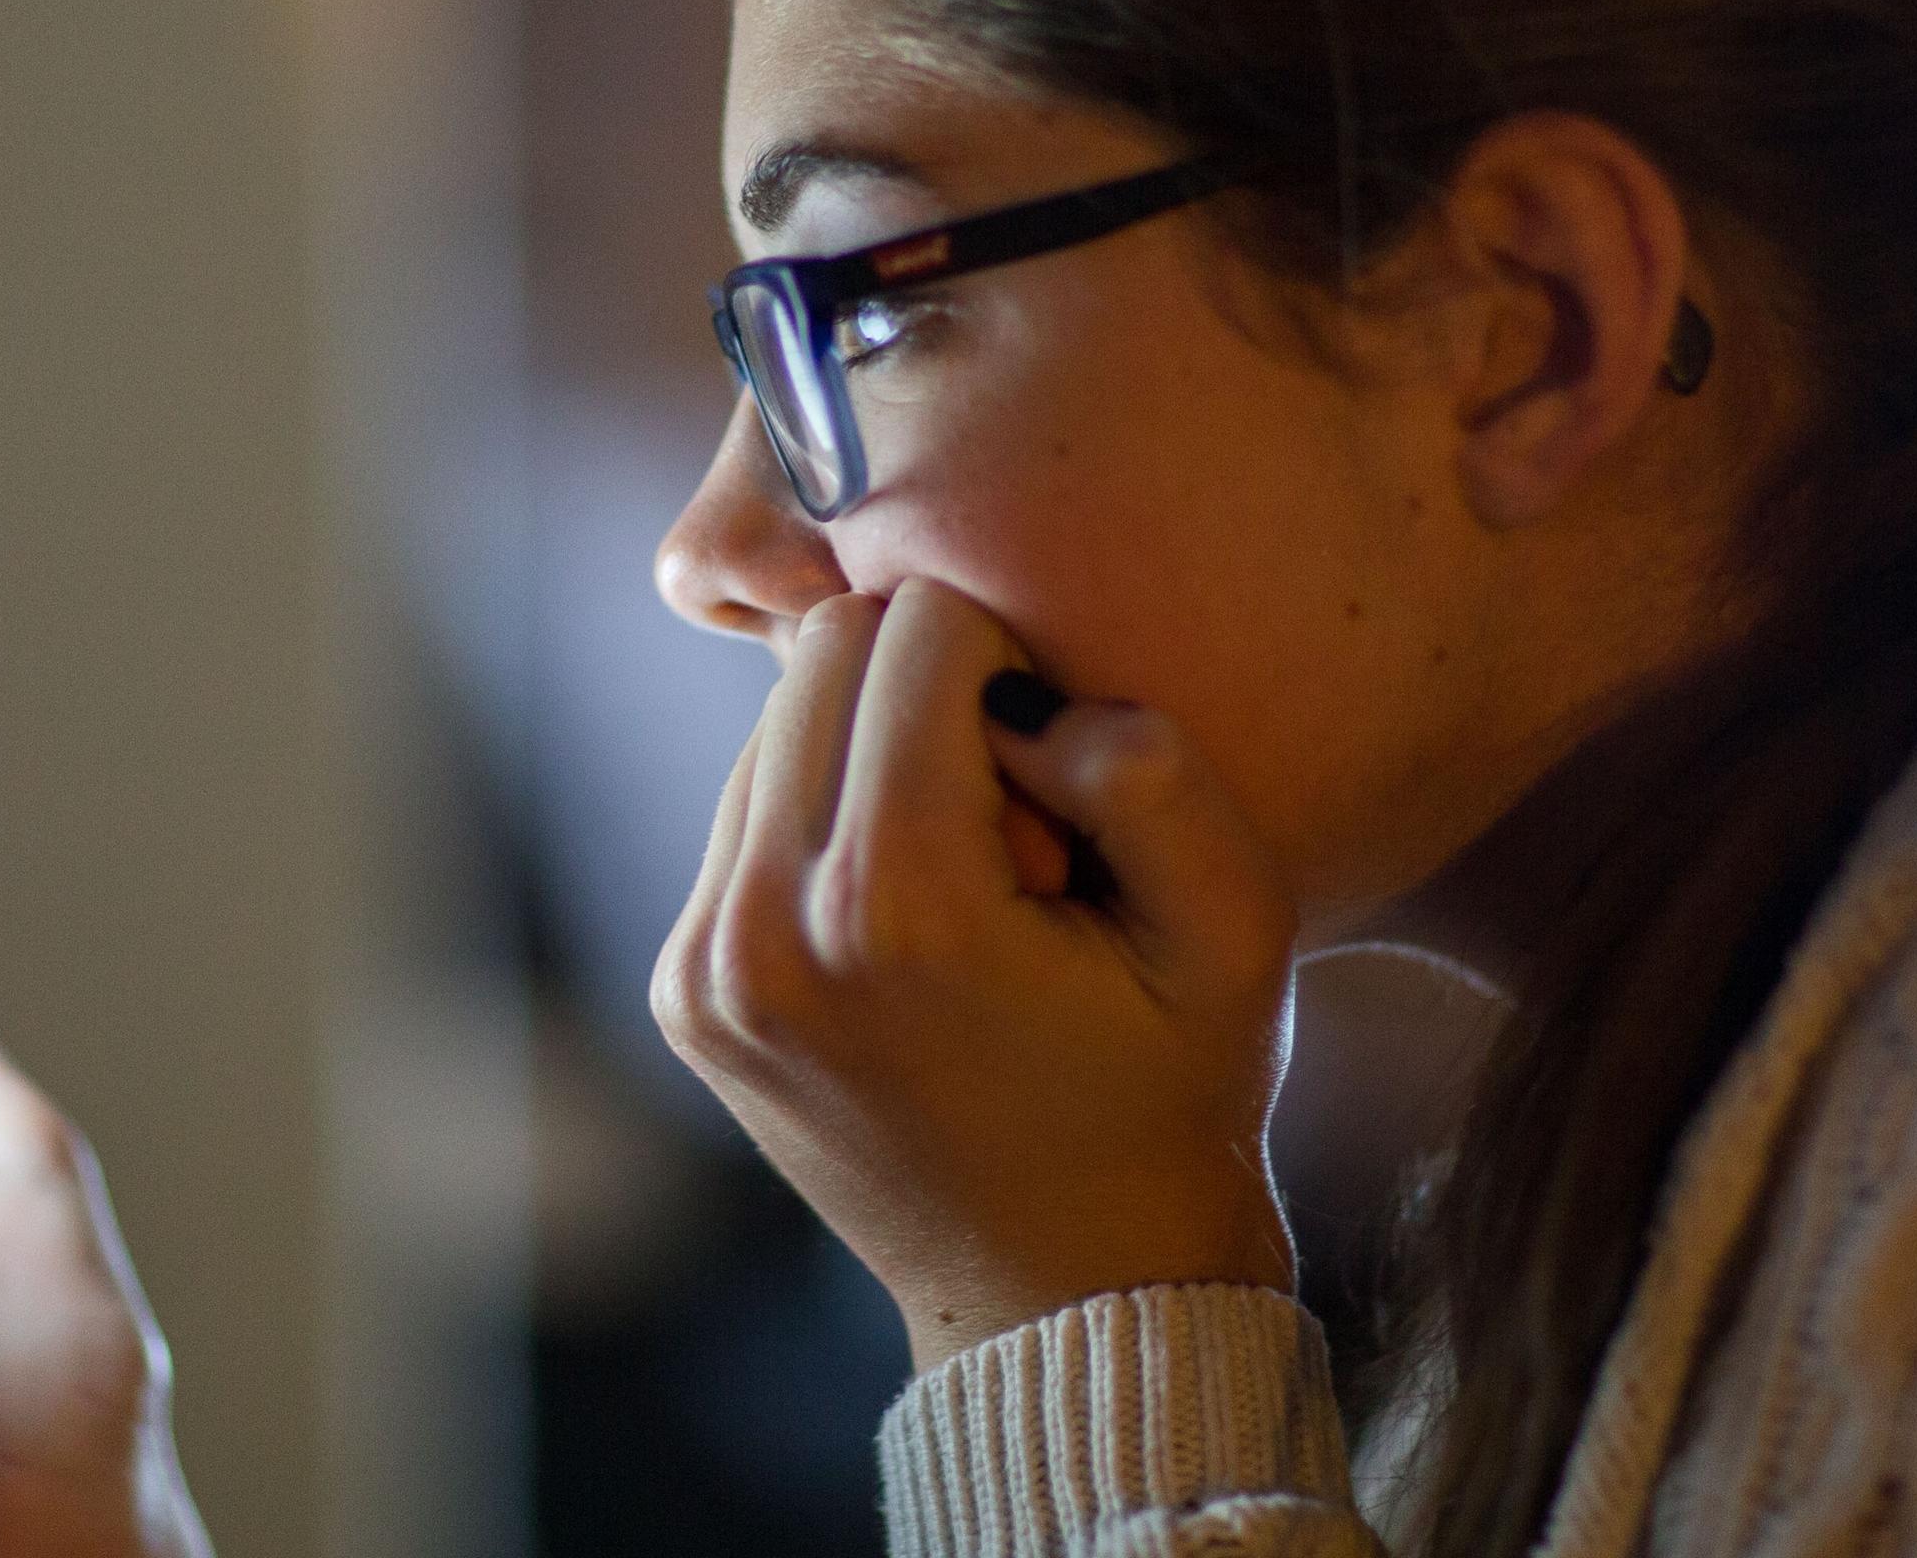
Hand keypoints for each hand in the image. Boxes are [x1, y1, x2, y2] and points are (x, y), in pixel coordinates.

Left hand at [652, 579, 1300, 1369]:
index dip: (1014, 670)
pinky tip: (906, 926)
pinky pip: (744, 815)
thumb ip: (1146, 767)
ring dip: (869, 757)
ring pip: (773, 722)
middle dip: (928, 694)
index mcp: (894, 906)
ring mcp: (705, 968)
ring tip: (964, 887)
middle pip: (822, 651)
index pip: (917, 626)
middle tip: (1012, 825)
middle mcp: (765, 931)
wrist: (1072, 1290)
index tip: (1058, 791)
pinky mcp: (684, 993)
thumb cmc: (1169, 1097)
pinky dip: (824, 826)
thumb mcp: (1233, 928)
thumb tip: (1019, 696)